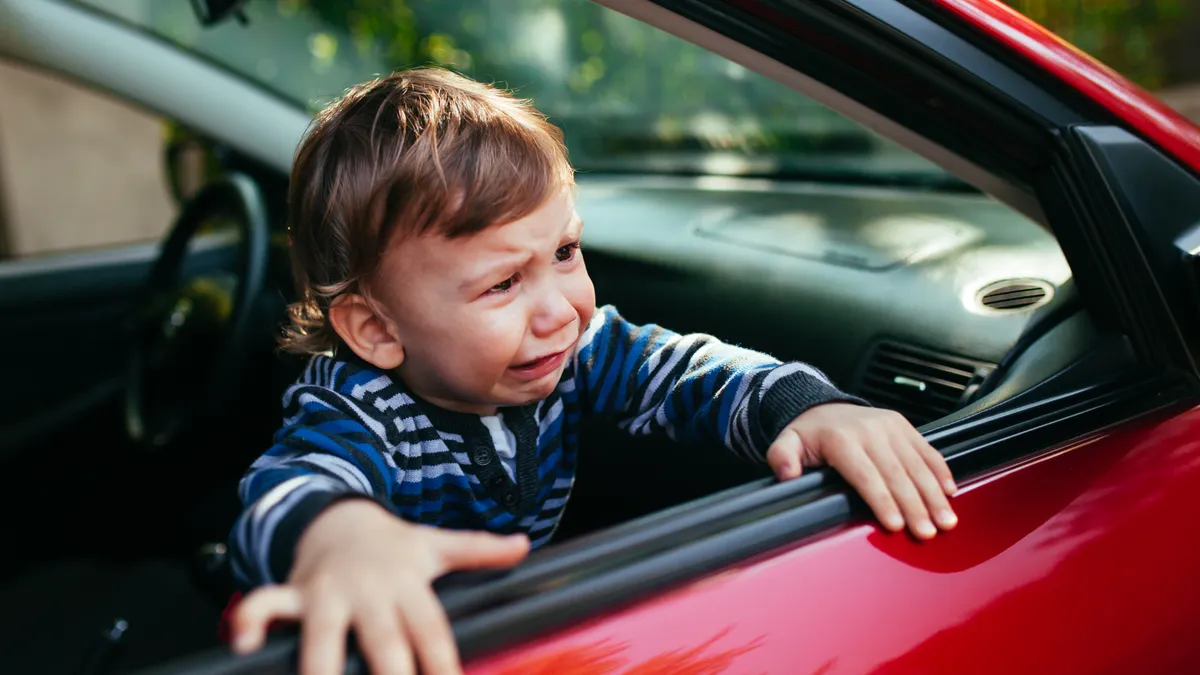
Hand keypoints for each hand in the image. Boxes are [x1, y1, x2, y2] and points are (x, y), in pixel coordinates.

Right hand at [229, 499, 529, 674]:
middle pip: (384, 643)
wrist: (338, 515)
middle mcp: (370, 592)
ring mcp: (329, 593)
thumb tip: (524, 545)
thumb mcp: (436, 544)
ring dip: (321, 669)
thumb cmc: (393, 546)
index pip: (432, 633)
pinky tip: (243, 645)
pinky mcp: (294, 594)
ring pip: (323, 635)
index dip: (443, 665)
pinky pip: (268, 605)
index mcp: (409, 585)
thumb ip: (479, 550)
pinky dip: (252, 620)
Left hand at [766, 403, 957, 539]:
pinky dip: (941, 472)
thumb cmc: (807, 434)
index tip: (895, 524)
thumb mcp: (786, 442)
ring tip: (946, 521)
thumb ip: (782, 458)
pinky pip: (927, 450)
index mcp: (842, 439)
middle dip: (914, 506)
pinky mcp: (904, 425)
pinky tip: (950, 493)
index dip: (881, 500)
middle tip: (927, 533)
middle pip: (897, 474)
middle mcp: (870, 431)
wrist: (822, 406)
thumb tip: (786, 474)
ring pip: (917, 464)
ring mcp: (890, 427)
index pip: (865, 475)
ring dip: (934, 495)